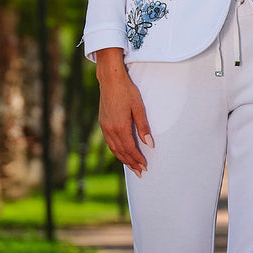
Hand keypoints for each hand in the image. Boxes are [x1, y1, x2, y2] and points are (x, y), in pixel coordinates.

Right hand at [96, 47, 151, 177]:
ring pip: (114, 148)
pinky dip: (116, 150)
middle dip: (131, 163)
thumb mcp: (139, 108)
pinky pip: (109, 142)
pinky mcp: (103, 123)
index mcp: (120, 127)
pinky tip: (121, 152)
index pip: (130, 149)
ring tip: (132, 166)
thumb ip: (143, 127)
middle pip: (121, 152)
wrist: (110, 80)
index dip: (137, 159)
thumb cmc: (127, 91)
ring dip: (123, 159)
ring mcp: (105, 127)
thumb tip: (149, 144)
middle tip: (140, 172)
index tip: (145, 166)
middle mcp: (110, 129)